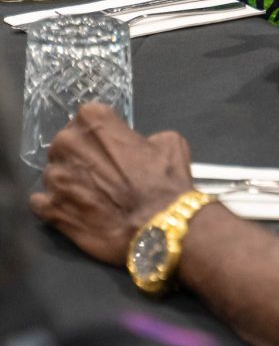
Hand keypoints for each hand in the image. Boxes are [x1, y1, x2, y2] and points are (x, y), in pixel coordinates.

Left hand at [30, 103, 194, 265]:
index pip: (87, 118)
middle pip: (65, 144)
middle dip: (80, 156)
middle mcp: (67, 143)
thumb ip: (144, 137)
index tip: (112, 148)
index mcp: (93, 121)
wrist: (160, 227)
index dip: (102, 135)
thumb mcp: (169, 143)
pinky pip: (41, 202)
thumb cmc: (165, 182)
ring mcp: (55, 177)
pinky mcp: (50, 208)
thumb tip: (137, 148)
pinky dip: (54, 205)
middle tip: (101, 173)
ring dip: (68, 182)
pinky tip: (74, 210)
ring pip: (53, 173)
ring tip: (90, 196)